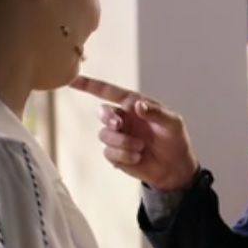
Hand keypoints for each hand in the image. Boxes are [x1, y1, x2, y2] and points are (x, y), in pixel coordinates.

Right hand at [68, 75, 198, 190]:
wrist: (175, 168)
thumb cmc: (176, 140)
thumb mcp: (173, 123)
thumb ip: (156, 113)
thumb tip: (138, 106)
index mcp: (133, 105)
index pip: (108, 91)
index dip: (89, 85)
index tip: (72, 79)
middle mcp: (123, 118)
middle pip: (102, 113)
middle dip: (108, 118)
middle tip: (119, 124)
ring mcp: (118, 137)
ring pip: (104, 134)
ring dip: (122, 141)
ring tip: (141, 147)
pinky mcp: (116, 155)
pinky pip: (108, 152)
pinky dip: (123, 155)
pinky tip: (138, 157)